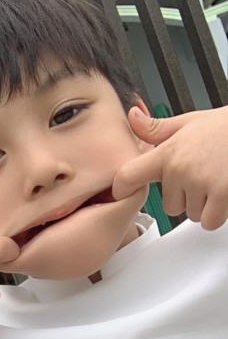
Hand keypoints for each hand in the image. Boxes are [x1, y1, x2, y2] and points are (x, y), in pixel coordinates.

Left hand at [113, 105, 227, 228]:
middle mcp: (179, 168)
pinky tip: (223, 195)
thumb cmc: (224, 128)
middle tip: (202, 175)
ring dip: (203, 204)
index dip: (121, 189)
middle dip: (185, 196)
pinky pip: (208, 221)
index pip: (128, 176)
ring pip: (190, 214)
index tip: (122, 194)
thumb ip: (157, 129)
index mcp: (167, 152)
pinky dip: (217, 214)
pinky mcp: (221, 195)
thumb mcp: (189, 123)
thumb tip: (132, 117)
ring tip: (216, 179)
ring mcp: (199, 183)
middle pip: (169, 205)